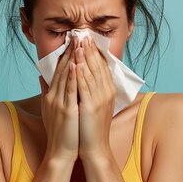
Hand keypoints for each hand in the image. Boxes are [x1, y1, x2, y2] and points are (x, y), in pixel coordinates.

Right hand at [38, 37, 79, 162]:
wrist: (60, 152)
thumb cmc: (58, 132)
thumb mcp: (49, 109)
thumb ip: (46, 91)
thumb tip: (42, 77)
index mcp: (51, 95)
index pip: (58, 70)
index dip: (65, 55)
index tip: (72, 41)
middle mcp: (53, 96)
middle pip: (62, 69)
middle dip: (70, 51)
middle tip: (76, 35)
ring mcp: (60, 102)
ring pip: (66, 76)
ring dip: (72, 58)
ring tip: (78, 43)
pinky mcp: (67, 110)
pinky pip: (70, 90)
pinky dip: (73, 77)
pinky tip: (77, 65)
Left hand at [73, 36, 115, 160]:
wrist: (94, 148)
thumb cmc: (91, 128)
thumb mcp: (91, 105)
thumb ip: (87, 90)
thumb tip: (80, 77)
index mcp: (107, 91)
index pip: (102, 66)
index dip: (95, 52)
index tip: (88, 38)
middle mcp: (106, 92)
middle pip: (98, 66)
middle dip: (90, 49)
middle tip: (84, 33)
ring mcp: (99, 99)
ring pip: (92, 73)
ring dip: (85, 56)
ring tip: (79, 42)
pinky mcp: (91, 106)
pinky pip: (85, 86)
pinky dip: (80, 74)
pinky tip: (75, 63)